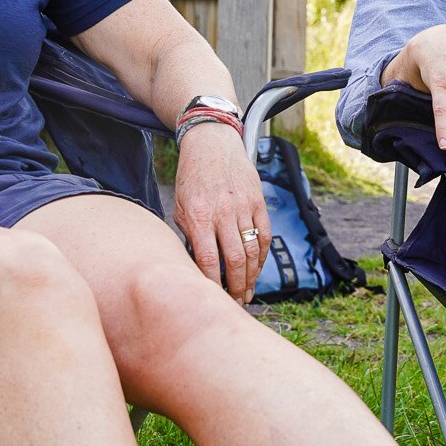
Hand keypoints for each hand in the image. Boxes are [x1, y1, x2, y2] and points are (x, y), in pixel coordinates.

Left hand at [173, 123, 269, 303]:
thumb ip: (189, 235)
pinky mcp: (258, 201)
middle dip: (235, 287)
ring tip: (247, 292)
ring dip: (251, 277)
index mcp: (198, 215)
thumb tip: (199, 265)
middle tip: (235, 303)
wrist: (212, 142)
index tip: (212, 298)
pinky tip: (257, 269)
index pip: (207, 260)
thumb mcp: (180, 205)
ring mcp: (243, 207)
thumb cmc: (192, 176)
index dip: (212, 284)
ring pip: (252, 251)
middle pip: (234, 260)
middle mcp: (222, 212)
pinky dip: (262, 256)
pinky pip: (265, 235)